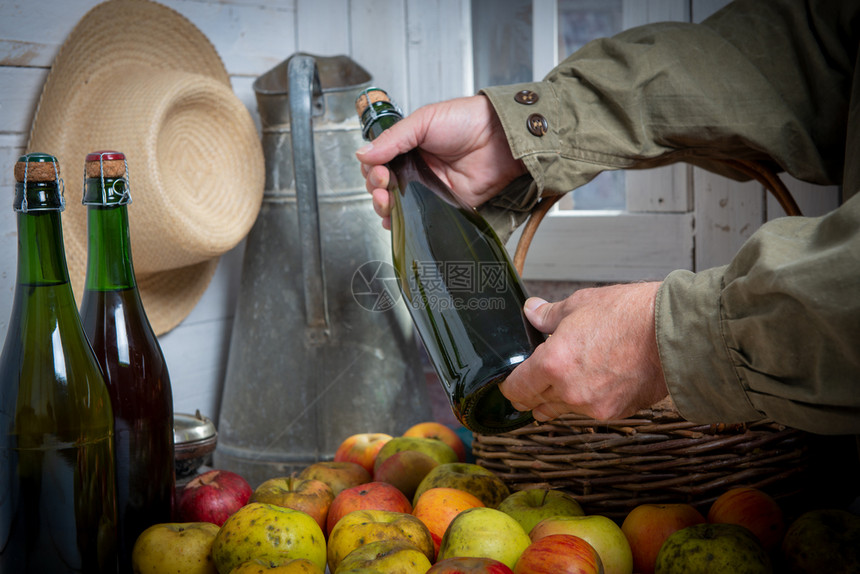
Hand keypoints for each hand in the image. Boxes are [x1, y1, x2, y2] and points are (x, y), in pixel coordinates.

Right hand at [356, 95, 525, 228]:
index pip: (379, 162)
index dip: (371, 169)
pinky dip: (403, 222)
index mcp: (409, 145)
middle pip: (383, 185)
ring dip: (384, 206)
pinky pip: (419, 216)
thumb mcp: (423, 120)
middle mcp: (417, 167)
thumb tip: (363, 154)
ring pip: (397, 203)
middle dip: (375, 187)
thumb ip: (392, 139)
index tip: (375, 170)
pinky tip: (395, 220)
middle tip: (381, 182)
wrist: (500, 137)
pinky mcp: (444, 203)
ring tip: (385, 201)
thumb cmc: (467, 120)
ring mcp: (429, 187)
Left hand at [499, 282, 668, 421]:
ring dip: (559, 398)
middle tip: (535, 379)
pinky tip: (594, 380)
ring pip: (562, 410)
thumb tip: (531, 311)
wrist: (675, 333)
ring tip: (568, 376)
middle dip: (531, 393)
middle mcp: (569, 392)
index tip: (511, 381)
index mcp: (553, 364)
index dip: (510, 385)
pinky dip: (586, 401)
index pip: (516, 389)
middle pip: (535, 405)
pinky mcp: (616, 413)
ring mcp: (594, 407)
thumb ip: (548, 315)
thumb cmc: (631, 314)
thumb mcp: (580, 304)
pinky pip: (589, 412)